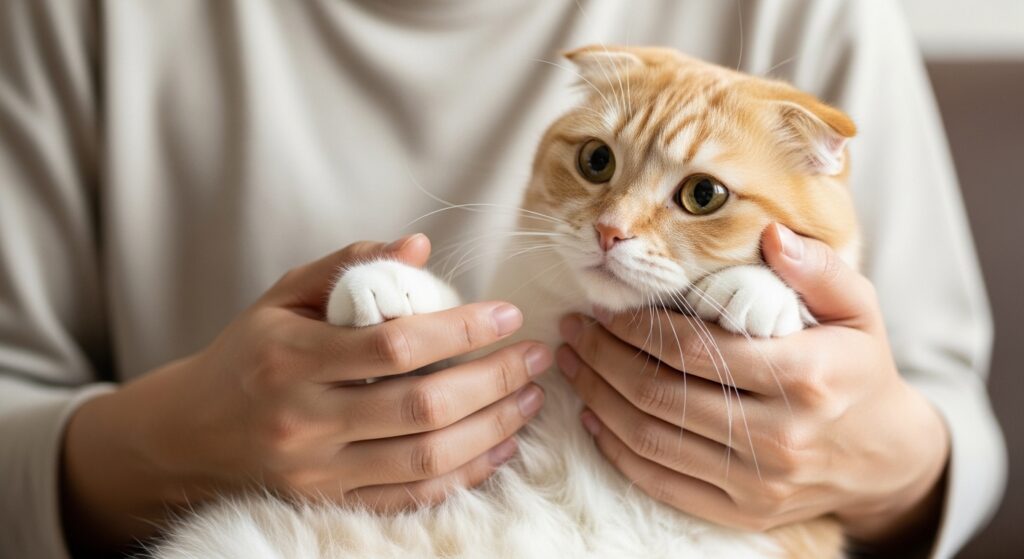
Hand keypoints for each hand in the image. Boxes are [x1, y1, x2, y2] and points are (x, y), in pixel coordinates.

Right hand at [61, 234, 551, 552]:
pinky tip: (500, 446)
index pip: (394, 344)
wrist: (190, 434)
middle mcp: (304, 420)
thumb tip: (420, 246)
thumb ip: (350, 266)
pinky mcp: (329, 502)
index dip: (462, 329)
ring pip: (425, 458)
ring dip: (492, 429)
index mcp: (291, 358)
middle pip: (421, 406)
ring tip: (529, 399)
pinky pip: (411, 496)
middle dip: (493, 381)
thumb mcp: (284, 297)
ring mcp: (318, 471)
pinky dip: (465, 474)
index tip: (507, 315)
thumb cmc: (247, 354)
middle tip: (535, 358)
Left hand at [557, 224, 948, 547]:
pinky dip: (617, 450)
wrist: (887, 457)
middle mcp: (780, 436)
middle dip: (603, 357)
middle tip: (575, 330)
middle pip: (662, 394)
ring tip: (573, 365)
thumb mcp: (858, 309)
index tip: (608, 307)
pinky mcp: (744, 514)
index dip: (639, 328)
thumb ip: (818, 268)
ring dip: (598, 399)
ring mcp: (760, 483)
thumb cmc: (860, 370)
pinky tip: (593, 418)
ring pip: (651, 439)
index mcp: (805, 376)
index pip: (695, 350)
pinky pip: (661, 483)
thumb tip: (771, 236)